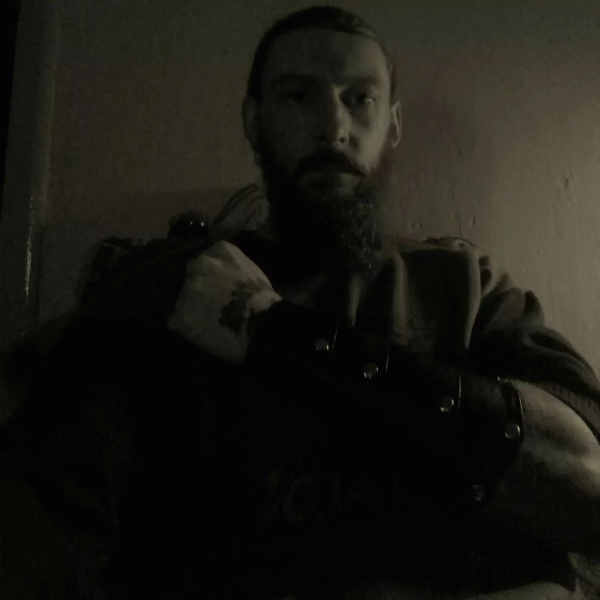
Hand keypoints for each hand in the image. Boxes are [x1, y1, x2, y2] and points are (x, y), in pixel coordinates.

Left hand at [167, 240, 281, 363]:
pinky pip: (176, 321)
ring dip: (191, 308)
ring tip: (208, 322)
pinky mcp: (180, 315)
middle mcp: (199, 265)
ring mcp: (186, 290)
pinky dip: (185, 327)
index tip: (218, 287)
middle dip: (199, 289)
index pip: (206, 260)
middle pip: (191, 277)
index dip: (211, 275)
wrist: (261, 323)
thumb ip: (232, 267)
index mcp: (219, 251)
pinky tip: (201, 333)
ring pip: (183, 299)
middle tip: (212, 305)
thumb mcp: (252, 269)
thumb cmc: (264, 299)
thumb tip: (224, 278)